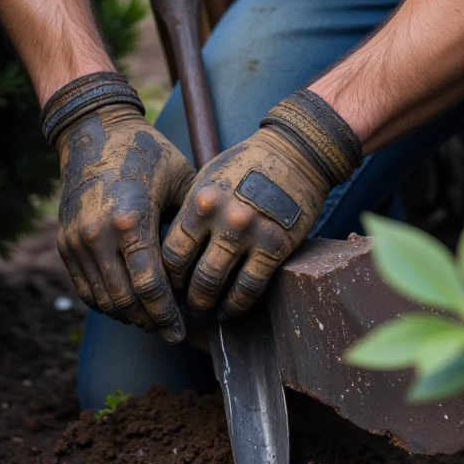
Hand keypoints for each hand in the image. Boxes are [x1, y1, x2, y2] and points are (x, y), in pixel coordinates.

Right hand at [57, 104, 194, 341]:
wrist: (93, 131)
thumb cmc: (146, 151)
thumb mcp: (180, 177)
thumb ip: (193, 219)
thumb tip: (216, 258)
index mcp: (132, 220)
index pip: (150, 286)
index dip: (167, 316)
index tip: (181, 331)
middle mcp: (99, 235)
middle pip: (126, 302)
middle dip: (150, 323)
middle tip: (170, 331)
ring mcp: (78, 241)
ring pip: (103, 301)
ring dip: (128, 316)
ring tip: (152, 320)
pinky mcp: (65, 243)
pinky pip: (85, 289)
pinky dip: (107, 303)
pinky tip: (128, 304)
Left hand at [162, 89, 361, 319]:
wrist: (295, 152)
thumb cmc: (245, 166)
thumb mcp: (208, 180)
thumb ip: (190, 213)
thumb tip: (169, 255)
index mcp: (200, 201)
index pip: (171, 254)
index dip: (168, 277)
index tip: (171, 286)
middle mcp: (222, 218)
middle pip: (193, 276)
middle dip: (188, 299)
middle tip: (188, 307)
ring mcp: (250, 233)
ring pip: (219, 287)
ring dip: (210, 306)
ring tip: (209, 312)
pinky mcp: (276, 246)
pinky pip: (250, 288)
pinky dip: (237, 305)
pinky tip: (232, 308)